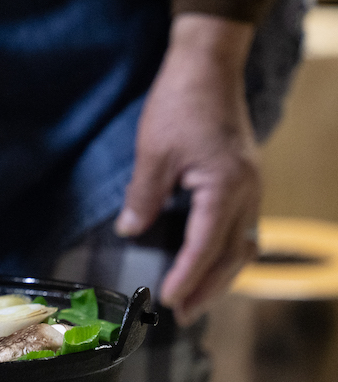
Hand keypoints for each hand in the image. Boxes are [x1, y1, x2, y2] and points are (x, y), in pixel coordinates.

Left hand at [116, 14, 260, 325]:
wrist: (208, 66)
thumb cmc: (180, 103)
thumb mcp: (153, 153)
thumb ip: (143, 196)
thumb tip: (131, 231)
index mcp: (226, 186)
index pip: (206, 245)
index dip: (187, 277)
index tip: (168, 300)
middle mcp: (247, 191)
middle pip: (232, 254)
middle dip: (208, 288)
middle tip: (183, 315)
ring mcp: (251, 186)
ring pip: (242, 244)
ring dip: (219, 275)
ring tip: (194, 299)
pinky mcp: (244, 181)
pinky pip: (241, 228)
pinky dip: (224, 252)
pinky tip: (206, 264)